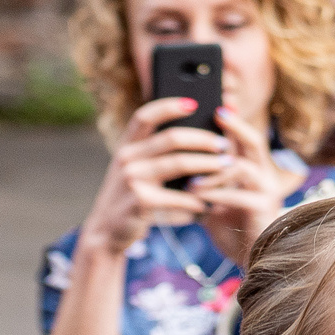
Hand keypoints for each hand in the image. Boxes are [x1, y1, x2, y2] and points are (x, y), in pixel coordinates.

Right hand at [75, 96, 233, 256]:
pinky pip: (178, 197)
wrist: (107, 231)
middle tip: (225, 145)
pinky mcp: (139, 202)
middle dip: (203, 139)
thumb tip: (204, 136)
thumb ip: (158, 154)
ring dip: (208, 165)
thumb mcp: (137, 170)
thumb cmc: (132, 196)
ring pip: (179, 164)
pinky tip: (210, 203)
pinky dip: (197, 200)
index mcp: (127, 146)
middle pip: (171, 138)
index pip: (145, 116)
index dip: (169, 106)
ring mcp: (131, 179)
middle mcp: (126, 158)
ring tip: (228, 167)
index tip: (194, 103)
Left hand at [189, 106, 309, 266]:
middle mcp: (264, 175)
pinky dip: (215, 194)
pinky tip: (196, 197)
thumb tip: (173, 154)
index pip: (245, 137)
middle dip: (235, 126)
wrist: (248, 256)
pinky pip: (238, 195)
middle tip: (216, 114)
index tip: (217, 104)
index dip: (234, 119)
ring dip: (213, 169)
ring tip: (190, 177)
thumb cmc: (229, 224)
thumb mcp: (213, 194)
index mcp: (252, 169)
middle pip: (253, 141)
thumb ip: (202, 174)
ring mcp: (266, 191)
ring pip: (242, 167)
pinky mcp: (263, 208)